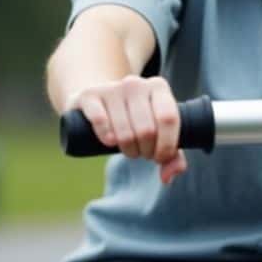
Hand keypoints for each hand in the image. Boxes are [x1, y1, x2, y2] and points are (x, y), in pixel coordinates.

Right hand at [67, 75, 187, 183]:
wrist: (98, 101)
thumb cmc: (134, 120)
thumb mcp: (157, 132)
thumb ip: (172, 156)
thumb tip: (167, 177)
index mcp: (158, 87)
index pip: (169, 118)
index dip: (166, 145)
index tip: (160, 157)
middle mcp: (136, 84)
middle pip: (146, 130)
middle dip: (145, 151)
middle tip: (141, 153)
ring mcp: (111, 88)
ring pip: (124, 132)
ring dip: (127, 149)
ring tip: (127, 148)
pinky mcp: (89, 96)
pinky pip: (100, 121)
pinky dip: (106, 137)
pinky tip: (109, 141)